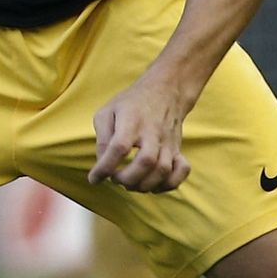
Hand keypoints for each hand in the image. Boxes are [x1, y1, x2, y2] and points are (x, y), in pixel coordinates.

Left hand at [88, 74, 194, 192]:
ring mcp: (168, 142)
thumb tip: (102, 162)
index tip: (94, 179)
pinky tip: (154, 185)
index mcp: (131, 120)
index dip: (105, 167)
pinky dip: (169, 184)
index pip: (119, 147)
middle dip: (128, 178)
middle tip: (116, 179)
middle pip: (146, 162)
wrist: (165, 92)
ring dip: (145, 185)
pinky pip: (182, 171)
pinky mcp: (178, 149)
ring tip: (131, 184)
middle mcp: (152, 132)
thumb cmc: (130, 104)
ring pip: (163, 170)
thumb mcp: (107, 112)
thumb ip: (102, 137)